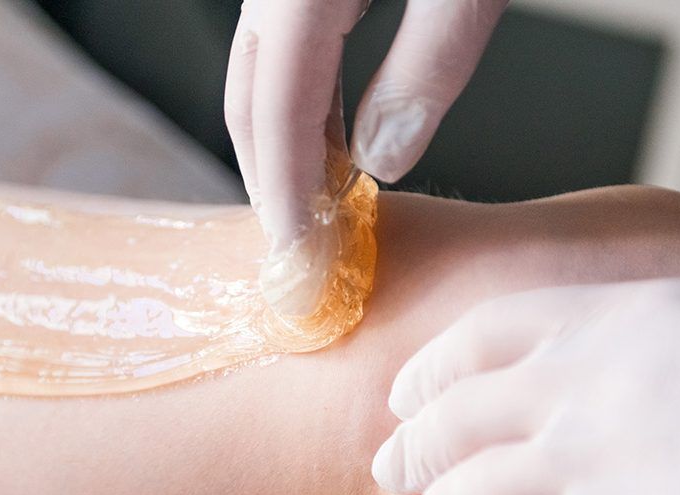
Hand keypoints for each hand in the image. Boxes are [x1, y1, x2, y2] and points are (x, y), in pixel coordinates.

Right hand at [225, 0, 505, 312]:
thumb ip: (428, 66)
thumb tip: (385, 158)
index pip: (276, 111)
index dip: (285, 193)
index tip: (298, 259)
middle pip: (251, 98)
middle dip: (271, 181)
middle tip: (300, 250)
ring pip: (266, 75)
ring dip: (289, 144)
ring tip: (323, 207)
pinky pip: (291, 50)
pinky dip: (307, 103)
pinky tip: (339, 139)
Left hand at [371, 279, 679, 494]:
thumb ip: (625, 342)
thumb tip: (579, 372)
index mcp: (602, 318)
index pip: (476, 338)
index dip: (426, 373)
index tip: (405, 397)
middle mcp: (580, 384)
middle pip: (453, 419)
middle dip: (412, 450)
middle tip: (395, 472)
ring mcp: (598, 463)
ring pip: (469, 494)